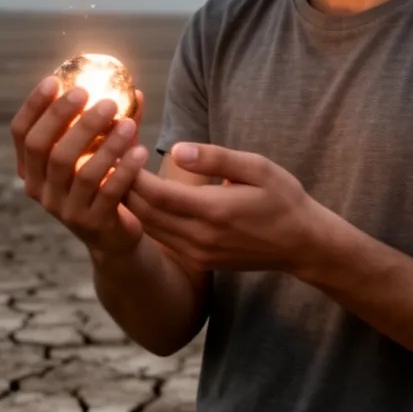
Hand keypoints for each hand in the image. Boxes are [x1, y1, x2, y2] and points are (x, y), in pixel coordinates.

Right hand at [10, 76, 148, 258]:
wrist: (114, 237)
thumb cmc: (104, 183)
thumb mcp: (101, 152)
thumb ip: (114, 124)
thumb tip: (135, 90)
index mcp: (32, 169)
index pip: (21, 134)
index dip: (34, 106)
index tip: (54, 80)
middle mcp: (40, 189)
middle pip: (45, 149)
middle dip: (65, 117)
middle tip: (93, 95)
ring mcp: (63, 210)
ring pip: (78, 171)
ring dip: (104, 143)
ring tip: (127, 122)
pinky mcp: (91, 224)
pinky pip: (106, 193)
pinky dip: (123, 169)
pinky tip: (140, 151)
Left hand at [125, 142, 327, 272]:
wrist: (302, 244)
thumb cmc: (283, 199)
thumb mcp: (258, 168)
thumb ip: (216, 158)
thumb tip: (176, 150)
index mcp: (213, 211)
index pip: (157, 193)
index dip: (133, 172)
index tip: (120, 149)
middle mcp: (200, 237)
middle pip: (145, 213)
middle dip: (124, 186)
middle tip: (110, 161)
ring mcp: (199, 254)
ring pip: (150, 228)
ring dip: (131, 204)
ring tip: (118, 176)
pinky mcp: (200, 261)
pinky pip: (164, 238)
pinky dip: (147, 218)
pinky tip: (141, 200)